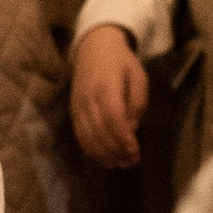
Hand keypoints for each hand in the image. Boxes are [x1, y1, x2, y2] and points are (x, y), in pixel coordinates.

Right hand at [70, 25, 148, 170]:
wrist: (94, 48)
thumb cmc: (121, 63)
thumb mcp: (138, 77)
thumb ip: (136, 103)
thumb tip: (131, 130)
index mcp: (107, 85)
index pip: (113, 117)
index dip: (123, 138)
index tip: (135, 152)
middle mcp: (89, 97)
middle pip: (100, 130)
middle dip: (116, 150)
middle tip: (130, 163)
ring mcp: (78, 104)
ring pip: (88, 135)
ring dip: (103, 153)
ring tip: (118, 164)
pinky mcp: (73, 110)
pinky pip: (79, 134)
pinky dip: (90, 149)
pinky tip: (103, 158)